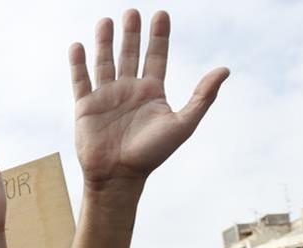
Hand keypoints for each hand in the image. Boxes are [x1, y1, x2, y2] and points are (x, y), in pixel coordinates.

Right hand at [71, 10, 228, 189]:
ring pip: (105, 61)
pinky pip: (81, 80)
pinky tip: (78, 46)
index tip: (161, 14)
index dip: (159, 36)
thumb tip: (224, 69)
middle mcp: (129, 90)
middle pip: (130, 54)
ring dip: (105, 41)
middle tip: (132, 12)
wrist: (118, 176)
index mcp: (152, 92)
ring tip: (106, 20)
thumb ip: (202, 96)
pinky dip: (78, 63)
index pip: (156, 56)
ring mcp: (106, 96)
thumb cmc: (152, 154)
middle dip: (131, 33)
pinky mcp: (85, 106)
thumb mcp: (183, 124)